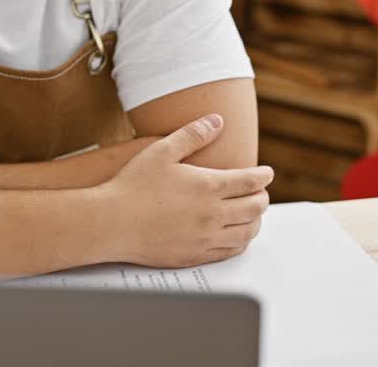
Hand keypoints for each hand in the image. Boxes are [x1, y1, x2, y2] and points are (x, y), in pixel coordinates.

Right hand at [96, 114, 272, 267]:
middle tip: (261, 192)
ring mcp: (205, 238)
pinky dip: (241, 242)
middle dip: (263, 197)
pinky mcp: (195, 256)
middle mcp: (213, 215)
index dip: (263, 175)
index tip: (266, 173)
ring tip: (253, 214)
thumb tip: (217, 121)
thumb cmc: (132, 185)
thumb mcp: (161, 151)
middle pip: (256, 208)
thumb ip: (192, 134)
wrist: (111, 223)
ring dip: (256, 221)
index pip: (251, 181)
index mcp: (208, 186)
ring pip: (248, 233)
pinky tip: (236, 236)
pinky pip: (230, 252)